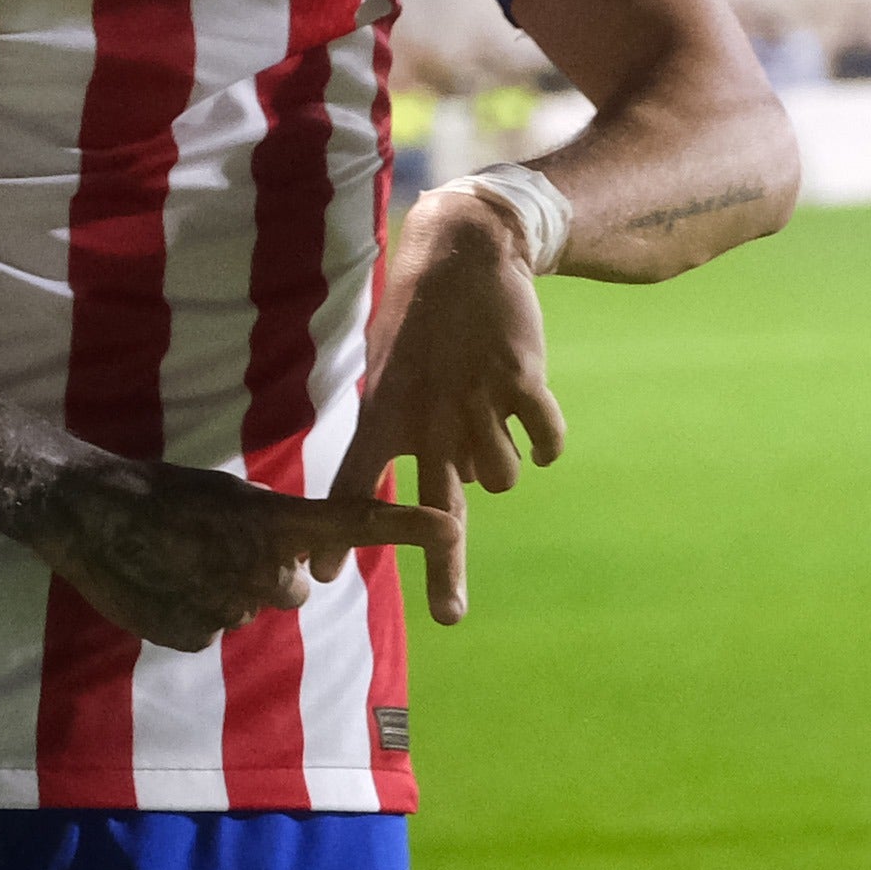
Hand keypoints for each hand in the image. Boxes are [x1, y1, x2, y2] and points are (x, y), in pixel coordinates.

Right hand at [28, 455, 457, 653]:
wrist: (82, 511)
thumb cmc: (155, 491)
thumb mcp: (224, 496)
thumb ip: (268, 529)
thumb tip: (290, 566)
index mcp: (271, 523)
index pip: (351, 522)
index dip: (403, 525)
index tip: (450, 524)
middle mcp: (259, 570)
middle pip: (291, 590)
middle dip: (266, 575)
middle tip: (213, 547)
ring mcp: (226, 609)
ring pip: (246, 611)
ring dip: (223, 592)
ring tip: (177, 562)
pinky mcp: (192, 637)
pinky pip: (208, 631)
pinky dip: (190, 613)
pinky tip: (160, 585)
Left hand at [321, 186, 565, 624]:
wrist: (466, 254)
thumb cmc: (422, 322)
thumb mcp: (390, 373)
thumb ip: (403, 432)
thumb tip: (446, 489)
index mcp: (386, 414)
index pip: (355, 484)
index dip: (341, 533)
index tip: (323, 576)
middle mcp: (429, 418)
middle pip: (434, 511)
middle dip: (441, 568)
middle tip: (449, 615)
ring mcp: (476, 403)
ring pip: (501, 481)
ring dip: (505, 469)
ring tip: (495, 425)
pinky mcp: (521, 383)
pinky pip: (546, 443)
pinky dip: (547, 445)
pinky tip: (540, 431)